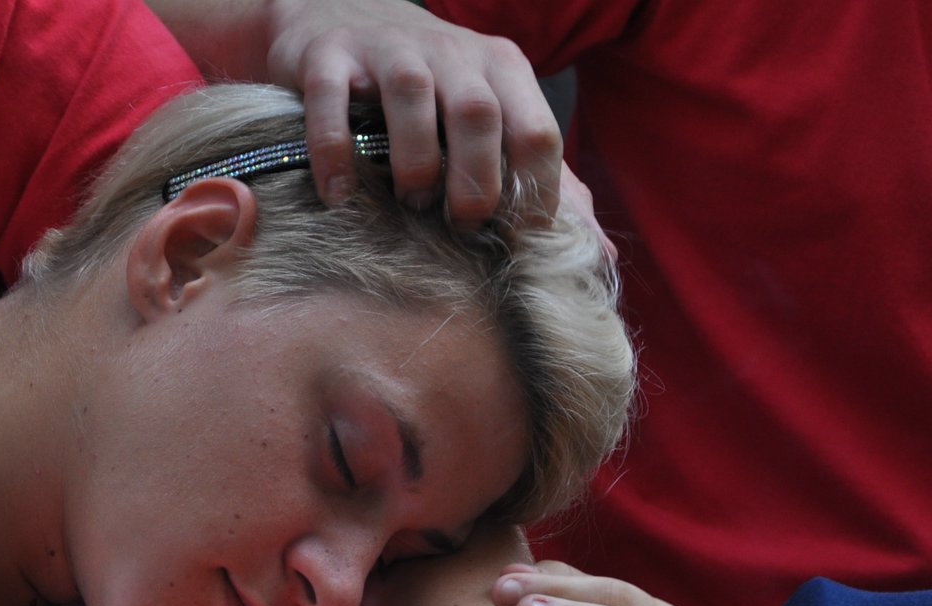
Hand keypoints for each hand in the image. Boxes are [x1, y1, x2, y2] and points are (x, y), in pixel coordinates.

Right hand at [264, 0, 563, 224]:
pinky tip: (341, 194)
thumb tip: (600, 256)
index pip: (537, 132)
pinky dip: (336, 151)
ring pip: (413, 96)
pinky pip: (333, 100)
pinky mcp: (331, 54)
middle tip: (460, 225)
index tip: (513, 241)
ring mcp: (390, 49)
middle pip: (479, 114)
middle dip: (475, 182)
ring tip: (410, 202)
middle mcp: (452, 52)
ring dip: (415, 162)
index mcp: (503, 70)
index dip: (533, 195)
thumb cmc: (431, 90)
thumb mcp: (496, 122)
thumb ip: (547, 183)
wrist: (340, 17)